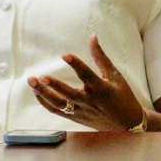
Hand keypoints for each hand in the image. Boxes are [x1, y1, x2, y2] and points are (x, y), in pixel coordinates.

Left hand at [29, 35, 146, 130]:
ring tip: (32, 83)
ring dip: (44, 94)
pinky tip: (37, 92)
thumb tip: (93, 37)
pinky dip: (45, 103)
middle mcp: (90, 101)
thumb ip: (101, 57)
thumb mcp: (115, 76)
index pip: (87, 75)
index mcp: (101, 88)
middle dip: (52, 86)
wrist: (127, 124)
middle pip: (68, 94)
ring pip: (59, 104)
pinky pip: (57, 111)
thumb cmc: (123, 97)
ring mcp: (81, 111)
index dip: (76, 64)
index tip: (65, 55)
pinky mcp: (76, 118)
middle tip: (39, 77)